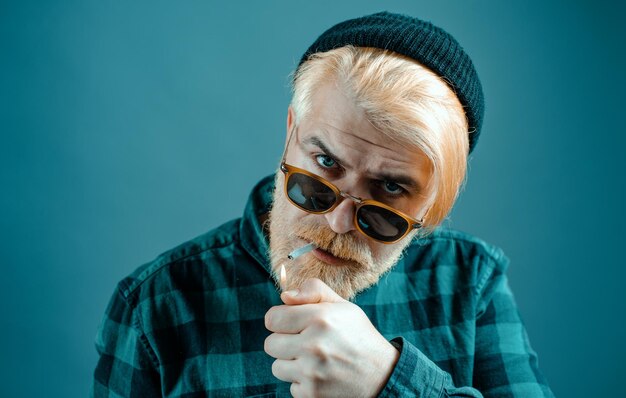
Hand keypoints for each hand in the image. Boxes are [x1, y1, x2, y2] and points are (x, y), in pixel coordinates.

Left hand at [264, 278, 399, 396]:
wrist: (382, 375)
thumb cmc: (358, 336)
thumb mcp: (342, 306)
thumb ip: (313, 292)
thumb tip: (284, 295)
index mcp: (320, 318)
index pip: (272, 318)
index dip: (280, 320)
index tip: (291, 323)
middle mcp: (313, 345)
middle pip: (270, 344)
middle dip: (284, 342)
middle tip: (305, 343)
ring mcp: (311, 372)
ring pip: (277, 367)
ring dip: (291, 364)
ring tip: (314, 360)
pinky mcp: (311, 394)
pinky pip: (291, 386)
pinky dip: (303, 382)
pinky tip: (322, 375)